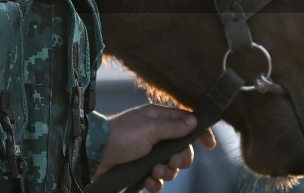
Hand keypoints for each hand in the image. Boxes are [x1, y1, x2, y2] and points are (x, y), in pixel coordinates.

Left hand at [92, 104, 217, 191]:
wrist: (93, 156)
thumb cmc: (120, 136)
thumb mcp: (150, 128)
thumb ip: (174, 127)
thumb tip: (194, 120)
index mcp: (158, 119)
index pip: (186, 122)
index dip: (200, 132)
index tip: (210, 145)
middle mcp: (155, 135)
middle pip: (182, 149)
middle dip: (181, 158)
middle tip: (172, 161)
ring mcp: (147, 154)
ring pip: (171, 166)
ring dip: (166, 172)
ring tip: (154, 172)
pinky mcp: (139, 170)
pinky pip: (157, 180)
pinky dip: (155, 183)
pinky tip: (147, 181)